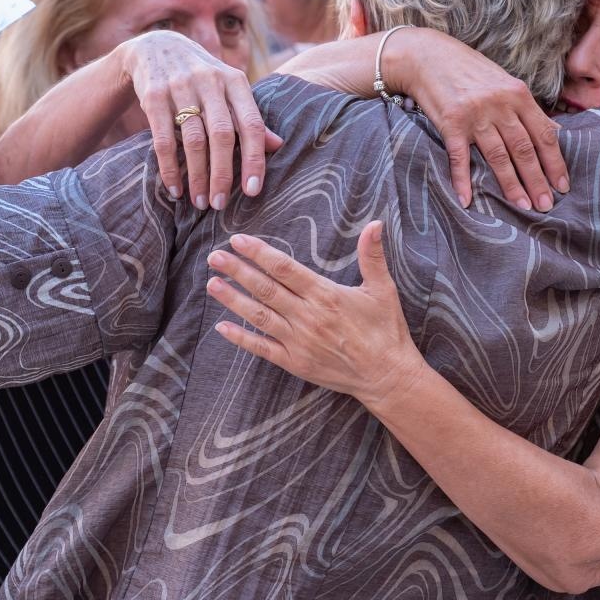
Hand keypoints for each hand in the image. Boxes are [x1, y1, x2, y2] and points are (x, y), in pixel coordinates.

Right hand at [119, 30, 282, 210]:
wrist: (156, 47)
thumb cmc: (202, 77)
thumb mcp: (229, 89)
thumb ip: (249, 116)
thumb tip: (278, 145)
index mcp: (235, 81)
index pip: (251, 125)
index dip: (254, 159)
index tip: (252, 191)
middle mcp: (210, 81)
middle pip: (222, 136)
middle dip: (223, 174)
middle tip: (220, 204)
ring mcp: (180, 87)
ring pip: (193, 140)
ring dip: (197, 176)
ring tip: (200, 202)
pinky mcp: (154, 96)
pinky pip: (164, 140)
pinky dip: (170, 168)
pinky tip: (175, 189)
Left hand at [205, 222, 421, 409]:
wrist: (387, 375)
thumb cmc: (385, 330)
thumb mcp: (382, 289)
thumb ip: (372, 256)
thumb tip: (376, 223)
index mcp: (325, 295)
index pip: (284, 268)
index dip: (259, 253)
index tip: (238, 241)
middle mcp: (307, 317)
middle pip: (265, 289)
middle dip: (238, 271)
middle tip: (214, 257)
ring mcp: (298, 341)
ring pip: (259, 316)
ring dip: (233, 300)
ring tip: (212, 284)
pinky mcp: (295, 363)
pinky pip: (262, 348)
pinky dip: (241, 338)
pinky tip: (221, 327)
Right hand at [277, 28, 567, 210]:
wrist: (426, 55)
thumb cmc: (467, 69)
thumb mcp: (502, 81)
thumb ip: (523, 107)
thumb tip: (551, 131)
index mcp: (518, 94)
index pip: (544, 134)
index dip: (555, 162)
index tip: (562, 185)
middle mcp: (500, 105)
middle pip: (524, 149)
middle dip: (537, 180)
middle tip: (546, 205)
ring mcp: (476, 115)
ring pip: (498, 156)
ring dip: (511, 184)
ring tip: (522, 206)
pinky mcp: (451, 124)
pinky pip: (460, 158)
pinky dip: (462, 180)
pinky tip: (466, 200)